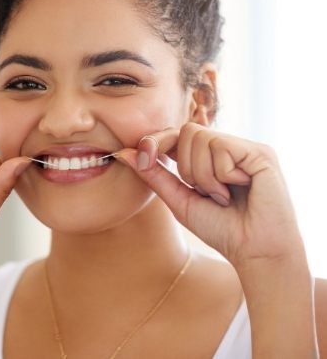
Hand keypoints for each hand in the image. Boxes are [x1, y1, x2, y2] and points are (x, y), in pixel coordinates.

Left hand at [115, 122, 305, 271]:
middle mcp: (227, 147)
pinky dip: (221, 174)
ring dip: (204, 175)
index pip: (176, 134)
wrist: (255, 252)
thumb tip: (125, 153)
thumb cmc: (222, 229)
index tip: (143, 157)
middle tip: (207, 193)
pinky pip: (222, 147)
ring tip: (224, 195)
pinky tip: (240, 188)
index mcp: (209, 157)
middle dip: (187, 167)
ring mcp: (244, 148)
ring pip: (201, 138)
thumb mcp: (179, 200)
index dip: (157, 141)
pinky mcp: (260, 152)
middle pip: (186, 131)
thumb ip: (154, 175)